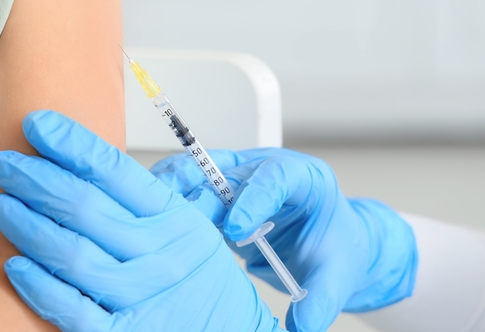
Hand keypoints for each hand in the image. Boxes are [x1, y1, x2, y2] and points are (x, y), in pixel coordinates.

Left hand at [0, 110, 279, 331]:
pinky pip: (74, 310)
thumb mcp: (187, 226)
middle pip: (86, 206)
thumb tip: (85, 152)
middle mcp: (160, 255)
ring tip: (1, 206)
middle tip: (3, 162)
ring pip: (74, 254)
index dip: (70, 142)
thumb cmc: (199, 279)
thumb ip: (143, 195)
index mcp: (175, 218)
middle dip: (35, 178)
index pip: (114, 169)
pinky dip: (40, 286)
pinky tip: (14, 265)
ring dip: (28, 226)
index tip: (35, 123)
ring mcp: (143, 298)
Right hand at [151, 148, 418, 331]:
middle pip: (228, 171)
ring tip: (152, 206)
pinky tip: (149, 210)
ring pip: (200, 170)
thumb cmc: (333, 249)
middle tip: (183, 220)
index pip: (277, 176)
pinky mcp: (217, 190)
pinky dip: (169, 195)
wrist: (327, 244)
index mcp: (303, 178)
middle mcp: (266, 168)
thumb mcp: (335, 276)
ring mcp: (239, 176)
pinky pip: (189, 185)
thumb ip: (320, 299)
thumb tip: (301, 325)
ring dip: (176, 188)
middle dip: (204, 196)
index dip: (254, 198)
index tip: (239, 230)